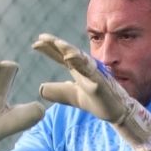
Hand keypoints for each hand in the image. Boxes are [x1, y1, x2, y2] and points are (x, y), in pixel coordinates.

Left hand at [32, 33, 150, 150]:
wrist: (115, 112)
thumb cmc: (96, 101)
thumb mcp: (71, 97)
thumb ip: (57, 91)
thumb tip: (40, 88)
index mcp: (77, 69)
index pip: (60, 56)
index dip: (49, 49)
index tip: (35, 44)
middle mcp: (85, 67)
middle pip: (68, 52)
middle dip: (55, 44)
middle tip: (41, 38)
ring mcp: (93, 73)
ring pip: (79, 58)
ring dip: (68, 49)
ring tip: (56, 43)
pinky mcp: (100, 81)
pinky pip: (90, 70)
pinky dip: (81, 63)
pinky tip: (70, 58)